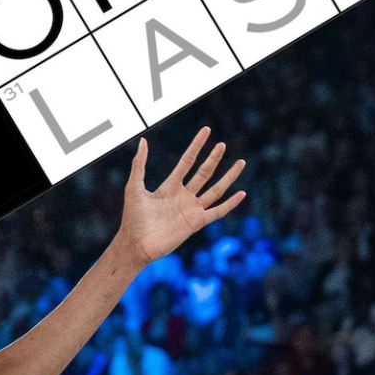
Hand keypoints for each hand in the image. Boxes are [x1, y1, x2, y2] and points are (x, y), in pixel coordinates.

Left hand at [114, 129, 244, 266]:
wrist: (136, 244)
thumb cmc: (133, 217)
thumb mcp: (134, 187)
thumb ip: (139, 164)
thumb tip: (143, 141)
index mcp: (170, 186)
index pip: (187, 161)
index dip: (196, 146)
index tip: (206, 131)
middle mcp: (183, 196)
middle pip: (203, 173)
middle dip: (213, 159)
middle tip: (223, 144)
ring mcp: (191, 209)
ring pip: (215, 190)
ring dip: (228, 177)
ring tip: (241, 163)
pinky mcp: (196, 223)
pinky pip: (217, 212)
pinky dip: (230, 204)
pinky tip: (241, 193)